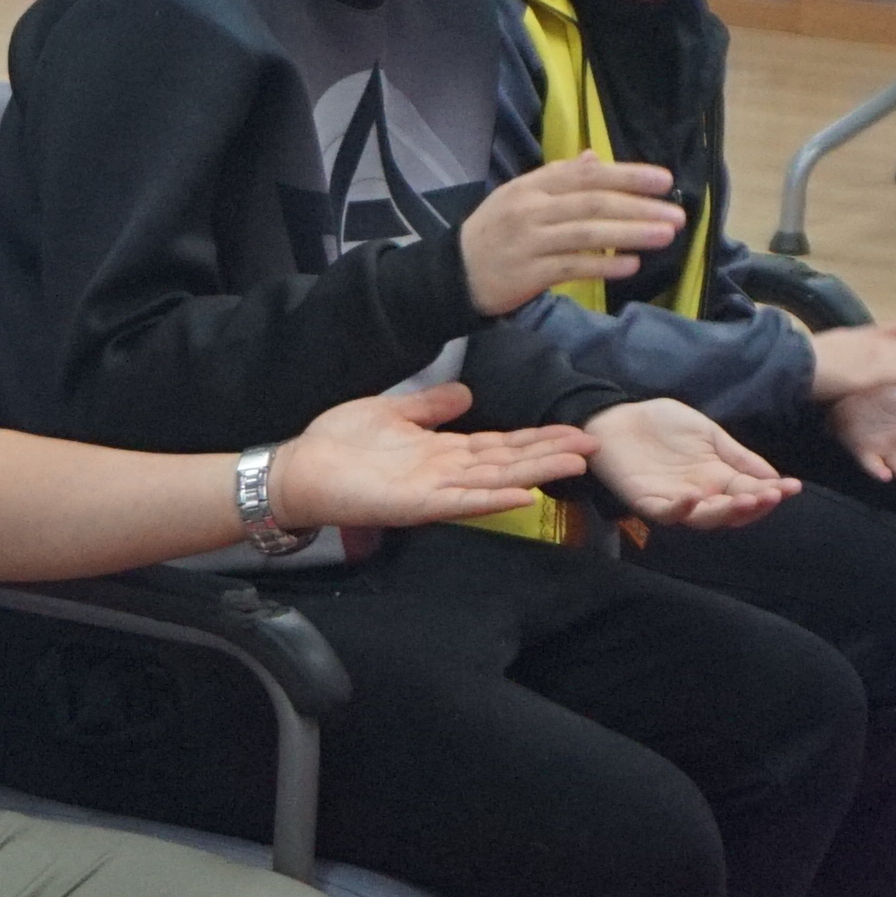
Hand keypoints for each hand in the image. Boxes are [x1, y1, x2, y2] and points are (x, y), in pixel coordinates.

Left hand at [267, 380, 599, 530]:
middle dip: (551, 452)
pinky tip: (524, 493)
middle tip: (595, 444)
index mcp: (443, 451)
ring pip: (496, 480)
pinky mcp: (417, 505)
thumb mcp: (392, 412)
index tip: (575, 429)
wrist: (300, 468)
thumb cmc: (340, 443)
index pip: (501, 443)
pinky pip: (462, 501)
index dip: (537, 436)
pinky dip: (493, 497)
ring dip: (536, 472)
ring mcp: (435, 490)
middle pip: (510, 461)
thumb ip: (430, 406)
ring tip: (575, 464)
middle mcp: (447, 473)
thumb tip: (466, 391)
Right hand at [456, 154, 685, 315]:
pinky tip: (630, 264)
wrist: (453, 273)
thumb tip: (595, 158)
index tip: (663, 180)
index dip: (627, 176)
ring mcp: (529, 242)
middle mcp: (531, 209)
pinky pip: (573, 267)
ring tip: (664, 235)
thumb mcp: (520, 196)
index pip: (586, 175)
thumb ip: (559, 177)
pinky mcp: (528, 273)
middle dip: (639, 207)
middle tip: (676, 213)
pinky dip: (603, 264)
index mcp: (532, 186)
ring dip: (630, 233)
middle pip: (593, 203)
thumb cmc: (495, 232)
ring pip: (587, 233)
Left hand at [583, 398, 800, 529]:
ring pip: (703, 518)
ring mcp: (674, 500)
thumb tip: (775, 477)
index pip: (750, 491)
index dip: (772, 492)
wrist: (619, 416)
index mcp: (717, 479)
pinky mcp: (646, 500)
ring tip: (744, 500)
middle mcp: (700, 495)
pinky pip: (665, 513)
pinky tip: (694, 498)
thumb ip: (739, 456)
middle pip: (730, 512)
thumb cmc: (663, 426)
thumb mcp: (710, 434)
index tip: (793, 487)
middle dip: (753, 506)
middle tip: (770, 496)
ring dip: (724, 512)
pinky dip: (680, 509)